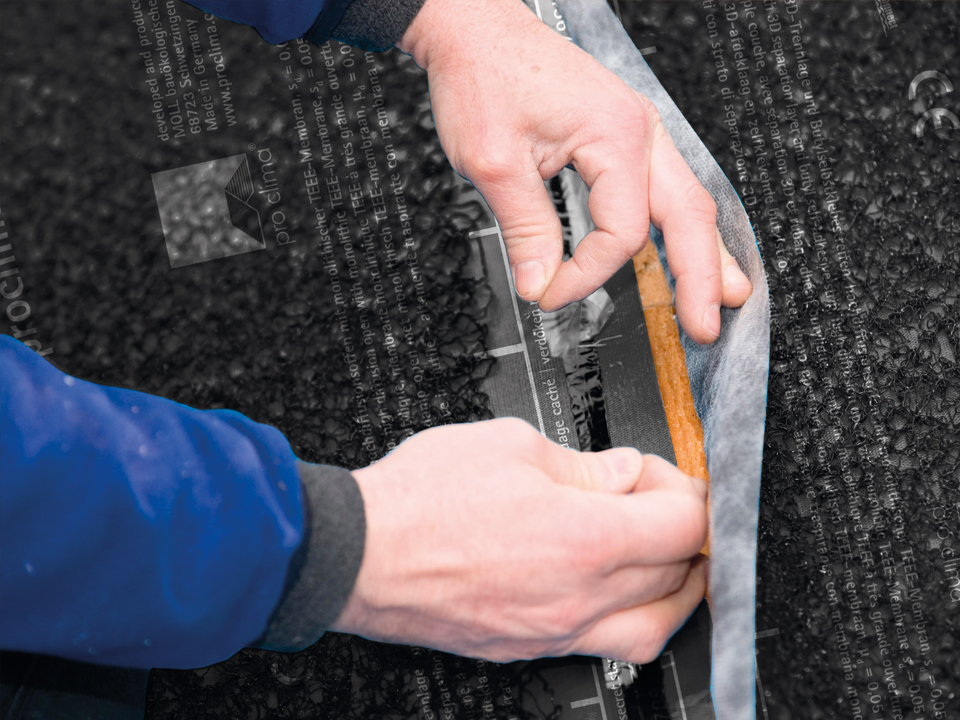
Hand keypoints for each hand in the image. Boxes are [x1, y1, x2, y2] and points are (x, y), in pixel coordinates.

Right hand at [331, 419, 707, 664]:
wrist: (358, 553)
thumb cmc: (421, 498)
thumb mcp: (511, 446)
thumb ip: (584, 464)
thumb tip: (624, 473)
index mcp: (585, 537)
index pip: (683, 523)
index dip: (689, 490)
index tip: (669, 475)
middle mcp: (579, 595)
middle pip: (678, 573)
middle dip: (683, 529)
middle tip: (658, 499)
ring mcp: (554, 630)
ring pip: (653, 628)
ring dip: (675, 589)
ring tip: (665, 557)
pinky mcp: (528, 647)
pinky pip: (606, 645)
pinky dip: (630, 617)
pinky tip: (615, 589)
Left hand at [397, 0, 751, 343]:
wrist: (476, 29)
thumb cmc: (485, 75)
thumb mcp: (493, 161)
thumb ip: (525, 228)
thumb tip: (541, 283)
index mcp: (616, 135)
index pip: (622, 233)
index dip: (588, 274)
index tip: (550, 293)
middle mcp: (640, 131)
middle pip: (689, 215)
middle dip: (701, 277)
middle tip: (706, 325)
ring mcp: (638, 132)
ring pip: (688, 201)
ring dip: (706, 252)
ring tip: (726, 295)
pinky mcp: (624, 138)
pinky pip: (666, 188)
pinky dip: (682, 226)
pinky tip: (691, 250)